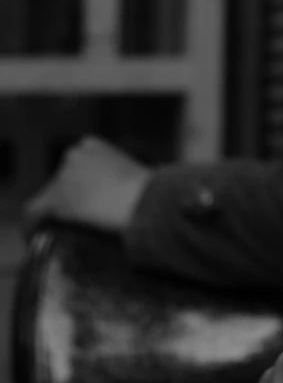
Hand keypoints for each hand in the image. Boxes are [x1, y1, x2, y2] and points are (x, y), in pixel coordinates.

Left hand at [24, 136, 150, 236]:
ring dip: (54, 212)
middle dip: (67, 198)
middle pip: (60, 181)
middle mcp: (73, 155)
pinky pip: (34, 213)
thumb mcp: (132, 175)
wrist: (144, 203)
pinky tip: (35, 236)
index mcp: (91, 145)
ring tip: (62, 231)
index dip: (79, 185)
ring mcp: (63, 177)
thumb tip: (112, 195)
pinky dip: (33, 225)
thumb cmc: (149, 192)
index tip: (88, 201)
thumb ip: (115, 179)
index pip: (75, 166)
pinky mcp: (55, 200)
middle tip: (79, 219)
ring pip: (48, 198)